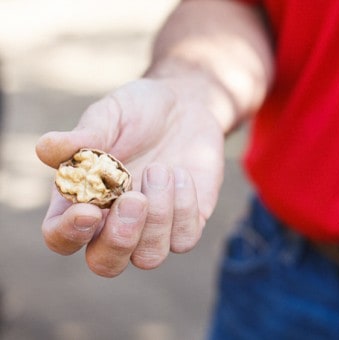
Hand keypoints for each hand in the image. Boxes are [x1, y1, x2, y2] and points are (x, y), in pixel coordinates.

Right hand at [36, 77, 225, 276]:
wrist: (187, 105)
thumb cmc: (138, 112)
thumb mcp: (110, 115)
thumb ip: (83, 136)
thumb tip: (46, 149)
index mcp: (80, 200)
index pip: (60, 238)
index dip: (69, 234)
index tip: (89, 211)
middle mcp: (113, 223)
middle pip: (106, 264)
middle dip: (120, 239)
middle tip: (134, 198)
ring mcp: (152, 229)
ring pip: (149, 257)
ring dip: (158, 217)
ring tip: (161, 168)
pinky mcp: (186, 224)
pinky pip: (185, 239)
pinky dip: (184, 207)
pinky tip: (182, 173)